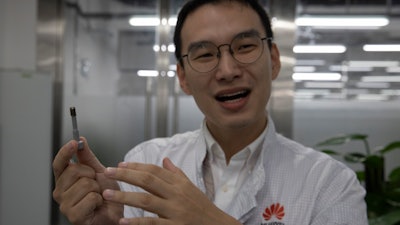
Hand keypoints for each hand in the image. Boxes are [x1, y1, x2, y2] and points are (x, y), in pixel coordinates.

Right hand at [52, 137, 122, 224]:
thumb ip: (87, 157)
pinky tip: (97, 205)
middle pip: (74, 171)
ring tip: (97, 196)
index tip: (74, 142)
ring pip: (84, 184)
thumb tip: (81, 140)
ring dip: (97, 189)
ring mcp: (65, 205)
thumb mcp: (98, 171)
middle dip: (91, 175)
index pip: (59, 163)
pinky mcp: (74, 216)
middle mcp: (60, 192)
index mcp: (64, 180)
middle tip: (95, 185)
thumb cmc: (106, 195)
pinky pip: (90, 197)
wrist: (116, 213)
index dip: (66, 152)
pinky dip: (99, 200)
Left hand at [103, 158, 240, 224]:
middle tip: (108, 172)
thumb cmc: (202, 207)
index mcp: (179, 184)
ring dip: (125, 196)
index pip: (155, 170)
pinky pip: (152, 224)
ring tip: (107, 194)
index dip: (136, 166)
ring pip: (146, 200)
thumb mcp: (191, 187)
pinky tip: (123, 221)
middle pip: (148, 180)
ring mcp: (175, 211)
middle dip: (126, 175)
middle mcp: (177, 195)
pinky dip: (137, 222)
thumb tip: (165, 159)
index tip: (120, 165)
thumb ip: (176, 174)